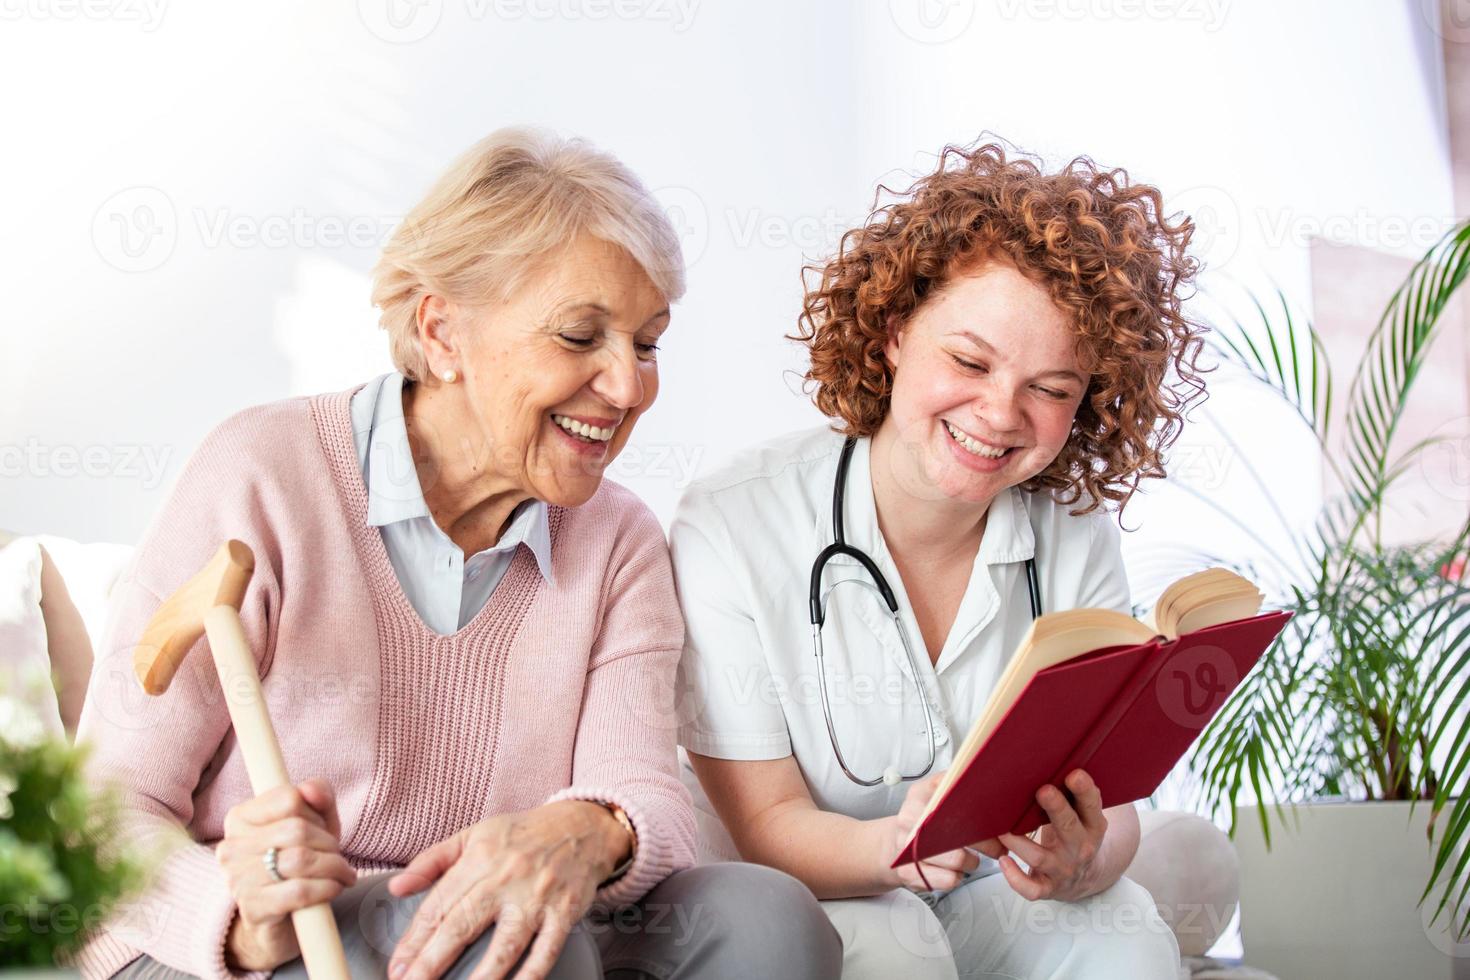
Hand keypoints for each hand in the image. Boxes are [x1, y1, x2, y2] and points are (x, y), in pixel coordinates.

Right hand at [216, 778, 355, 971]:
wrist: (280, 917)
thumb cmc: (297, 859)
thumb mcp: (314, 821)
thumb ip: (318, 794)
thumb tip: (311, 790)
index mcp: (240, 818)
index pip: (289, 798)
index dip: (316, 813)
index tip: (322, 828)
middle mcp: (231, 847)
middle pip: (298, 829)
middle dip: (328, 842)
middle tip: (337, 855)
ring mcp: (238, 880)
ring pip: (300, 860)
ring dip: (334, 866)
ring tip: (342, 872)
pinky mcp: (252, 909)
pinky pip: (300, 892)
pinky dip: (327, 888)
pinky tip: (334, 888)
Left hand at [386, 800, 630, 979]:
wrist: (582, 827)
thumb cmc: (523, 834)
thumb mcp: (473, 835)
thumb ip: (432, 861)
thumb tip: (397, 888)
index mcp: (480, 859)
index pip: (439, 904)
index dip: (414, 939)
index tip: (398, 966)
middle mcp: (507, 878)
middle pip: (463, 926)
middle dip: (432, 962)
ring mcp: (537, 898)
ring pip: (504, 945)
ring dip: (479, 977)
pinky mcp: (564, 913)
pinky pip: (546, 952)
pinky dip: (530, 977)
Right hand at [886, 771, 989, 891]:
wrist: (892, 843)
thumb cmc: (920, 818)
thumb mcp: (931, 790)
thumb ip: (953, 779)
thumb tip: (979, 770)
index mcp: (917, 798)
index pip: (954, 805)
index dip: (979, 816)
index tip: (997, 821)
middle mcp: (908, 823)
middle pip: (958, 837)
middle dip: (986, 844)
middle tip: (998, 846)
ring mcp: (906, 850)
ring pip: (957, 862)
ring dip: (973, 862)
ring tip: (974, 857)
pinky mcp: (909, 875)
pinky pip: (948, 880)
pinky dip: (958, 876)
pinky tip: (956, 869)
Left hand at [996, 769, 1108, 902]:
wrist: (1085, 877)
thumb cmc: (1076, 833)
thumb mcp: (1084, 815)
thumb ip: (1075, 794)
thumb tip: (1056, 757)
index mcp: (1093, 826)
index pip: (1092, 807)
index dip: (1085, 791)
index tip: (1074, 774)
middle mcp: (1080, 849)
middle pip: (1069, 829)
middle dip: (1056, 809)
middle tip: (1043, 790)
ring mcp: (1063, 870)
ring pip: (1040, 858)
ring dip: (1020, 843)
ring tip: (1002, 828)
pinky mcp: (1048, 888)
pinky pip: (1031, 889)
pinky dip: (1015, 878)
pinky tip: (1002, 861)